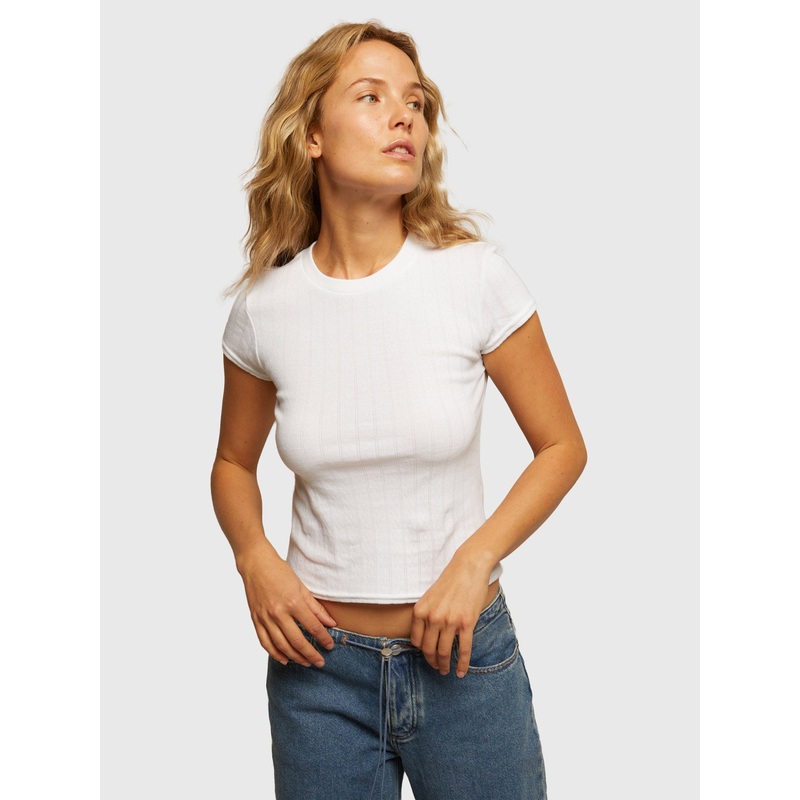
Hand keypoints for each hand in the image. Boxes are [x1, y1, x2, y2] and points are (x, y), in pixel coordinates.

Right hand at [237, 549, 336, 666]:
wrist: (256, 564)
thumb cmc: (280, 572)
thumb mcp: (301, 586)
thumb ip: (315, 607)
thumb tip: (330, 623)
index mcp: (293, 602)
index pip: (312, 626)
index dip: (323, 638)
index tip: (329, 646)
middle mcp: (278, 612)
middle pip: (297, 641)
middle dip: (310, 654)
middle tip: (320, 662)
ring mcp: (265, 618)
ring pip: (282, 645)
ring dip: (295, 657)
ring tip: (306, 663)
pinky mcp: (256, 620)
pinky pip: (265, 642)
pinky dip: (275, 654)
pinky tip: (285, 660)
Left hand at [410, 552, 493, 677]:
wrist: (469, 567)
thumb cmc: (450, 581)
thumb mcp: (430, 597)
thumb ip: (426, 615)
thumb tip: (426, 636)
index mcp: (421, 611)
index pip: (417, 641)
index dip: (422, 653)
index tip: (427, 657)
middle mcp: (433, 617)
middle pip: (429, 650)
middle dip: (433, 662)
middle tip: (437, 668)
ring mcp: (450, 621)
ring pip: (444, 652)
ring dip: (445, 666)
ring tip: (447, 671)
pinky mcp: (467, 623)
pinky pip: (464, 649)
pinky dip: (463, 664)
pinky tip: (461, 671)